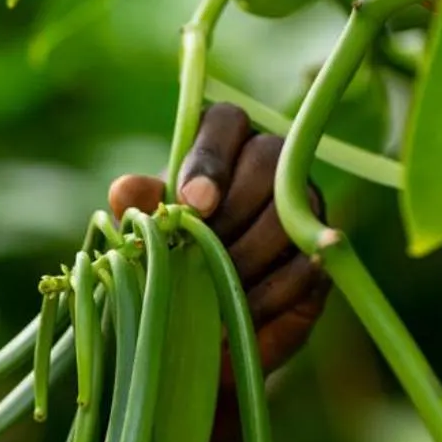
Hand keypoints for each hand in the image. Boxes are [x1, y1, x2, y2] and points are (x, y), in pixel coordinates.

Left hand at [106, 102, 329, 375]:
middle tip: (200, 249)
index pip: (226, 122)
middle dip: (232, 208)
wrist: (196, 319)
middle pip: (268, 159)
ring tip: (211, 285)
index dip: (210, 158)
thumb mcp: (145, 232)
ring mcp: (302, 209)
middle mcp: (271, 166)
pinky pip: (305, 266)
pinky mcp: (316, 258)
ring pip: (289, 212)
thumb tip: (125, 191)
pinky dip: (267, 293)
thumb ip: (139, 207)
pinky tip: (237, 312)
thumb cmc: (166, 255)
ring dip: (247, 253)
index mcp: (222, 146)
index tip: (193, 204)